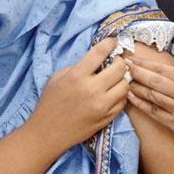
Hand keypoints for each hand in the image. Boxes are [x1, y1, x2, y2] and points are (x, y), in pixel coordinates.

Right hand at [29, 38, 127, 152]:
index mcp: (77, 76)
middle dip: (120, 61)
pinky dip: (120, 95)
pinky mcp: (107, 118)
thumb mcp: (57, 78)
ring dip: (122, 79)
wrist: (47, 133)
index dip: (109, 43)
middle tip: (116, 62)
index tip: (113, 41)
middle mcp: (92, 89)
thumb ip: (77, 67)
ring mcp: (102, 106)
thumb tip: (96, 61)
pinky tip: (113, 93)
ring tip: (115, 78)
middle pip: (119, 68)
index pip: (100, 53)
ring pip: (125, 86)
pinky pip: (123, 102)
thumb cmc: (50, 103)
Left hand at [127, 53, 173, 154]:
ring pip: (151, 94)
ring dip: (135, 86)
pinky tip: (131, 98)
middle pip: (154, 79)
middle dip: (137, 71)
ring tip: (123, 80)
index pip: (164, 69)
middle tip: (123, 65)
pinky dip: (141, 104)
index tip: (135, 59)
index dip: (147, 63)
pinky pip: (154, 112)